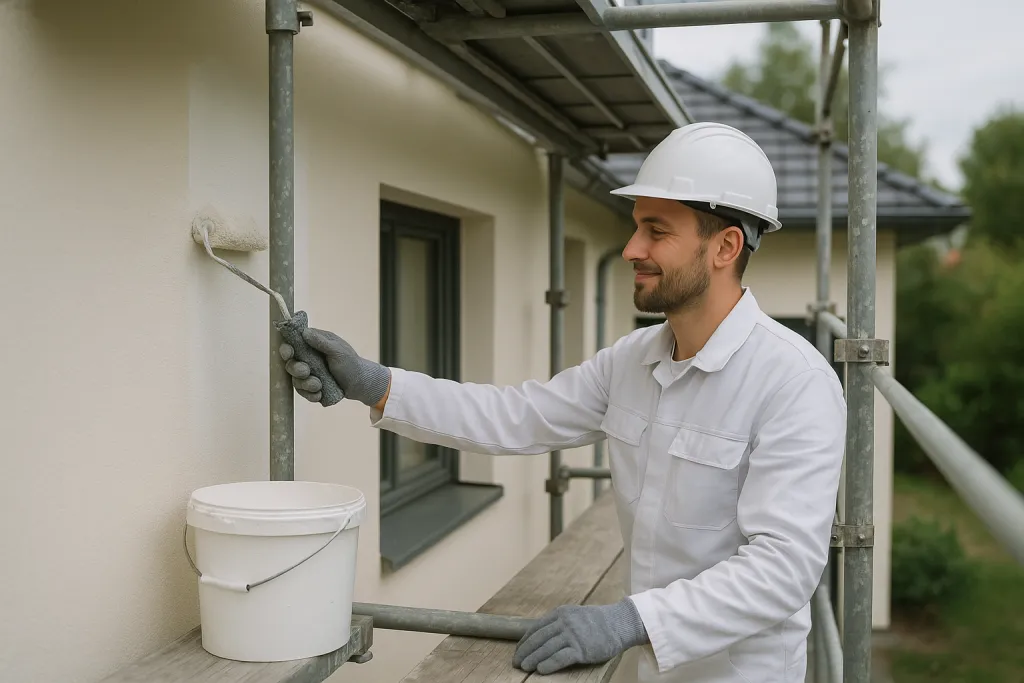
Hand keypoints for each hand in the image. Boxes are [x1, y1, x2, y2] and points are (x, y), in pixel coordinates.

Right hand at [279, 327, 390, 406]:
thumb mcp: (338, 350)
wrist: (360, 384)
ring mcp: (309, 374)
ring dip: (305, 384)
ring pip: (296, 380)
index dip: (287, 348)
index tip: (289, 353)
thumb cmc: (351, 363)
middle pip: (290, 363)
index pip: (293, 344)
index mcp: (313, 345)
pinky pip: (303, 392)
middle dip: (296, 368)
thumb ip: (322, 342)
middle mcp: (308, 358)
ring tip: (318, 386)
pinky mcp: (311, 387)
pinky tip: (319, 395)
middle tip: (306, 371)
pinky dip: (310, 395)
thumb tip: (305, 332)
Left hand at [512, 600, 647, 674]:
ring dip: (533, 659)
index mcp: (560, 613)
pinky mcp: (581, 648)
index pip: (536, 628)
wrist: (618, 624)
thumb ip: (559, 622)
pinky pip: (560, 657)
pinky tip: (540, 670)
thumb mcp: (574, 615)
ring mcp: (572, 635)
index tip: (518, 651)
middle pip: (538, 639)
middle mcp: (564, 622)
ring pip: (546, 648)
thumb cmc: (596, 622)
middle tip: (516, 662)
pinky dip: (548, 664)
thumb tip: (541, 636)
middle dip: (525, 651)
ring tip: (524, 667)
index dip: (524, 641)